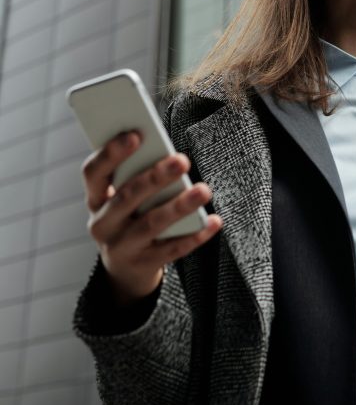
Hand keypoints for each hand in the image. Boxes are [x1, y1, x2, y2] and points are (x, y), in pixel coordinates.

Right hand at [82, 131, 222, 304]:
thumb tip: (167, 152)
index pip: (93, 172)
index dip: (111, 153)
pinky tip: (213, 221)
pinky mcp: (143, 265)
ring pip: (151, 224)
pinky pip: (172, 249)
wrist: (124, 269)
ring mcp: (120, 247)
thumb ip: (136, 176)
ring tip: (203, 190)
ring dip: (179, 206)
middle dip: (156, 177)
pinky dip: (195, 235)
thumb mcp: (122, 197)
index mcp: (95, 198)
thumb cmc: (129, 216)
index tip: (135, 135)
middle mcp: (102, 224)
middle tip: (182, 160)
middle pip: (127, 197)